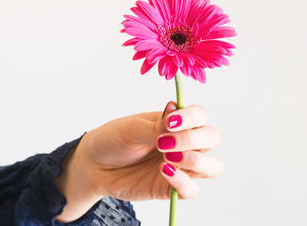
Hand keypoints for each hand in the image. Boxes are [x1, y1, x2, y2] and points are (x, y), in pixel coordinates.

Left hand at [55, 102, 222, 221]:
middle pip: (212, 138)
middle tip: (164, 143)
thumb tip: (175, 116)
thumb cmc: (113, 141)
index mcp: (176, 123)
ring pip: (213, 167)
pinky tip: (163, 171)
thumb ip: (156, 126)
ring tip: (167, 158)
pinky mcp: (172, 188)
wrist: (93, 165)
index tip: (170, 122)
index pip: (201, 116)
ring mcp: (181, 167)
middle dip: (193, 139)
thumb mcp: (131, 128)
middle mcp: (184, 143)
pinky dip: (182, 182)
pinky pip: (192, 190)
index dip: (192, 117)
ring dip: (196, 161)